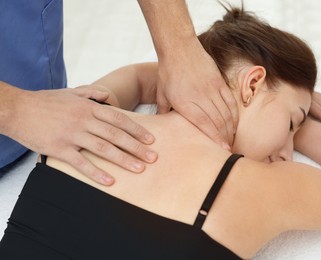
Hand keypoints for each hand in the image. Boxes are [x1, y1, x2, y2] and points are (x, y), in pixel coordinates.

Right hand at [8, 87, 156, 184]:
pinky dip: (96, 173)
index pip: (119, 119)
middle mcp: (84, 120)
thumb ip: (91, 92)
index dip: (137, 130)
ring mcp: (72, 135)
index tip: (150, 139)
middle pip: (116, 135)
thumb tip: (107, 95)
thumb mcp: (70, 92)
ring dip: (123, 160)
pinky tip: (110, 181)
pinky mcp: (59, 149)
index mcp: (88, 107)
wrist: (16, 109)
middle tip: (153, 157)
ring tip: (139, 168)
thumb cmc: (45, 101)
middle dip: (137, 147)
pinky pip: (81, 162)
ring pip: (103, 148)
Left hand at [156, 39, 237, 148]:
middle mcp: (201, 97)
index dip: (215, 138)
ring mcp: (212, 89)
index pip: (204, 124)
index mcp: (186, 102)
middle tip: (227, 150)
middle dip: (224, 138)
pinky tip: (234, 124)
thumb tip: (164, 127)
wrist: (179, 48)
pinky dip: (234, 114)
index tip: (222, 149)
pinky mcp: (219, 82)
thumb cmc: (168, 72)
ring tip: (232, 140)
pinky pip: (230, 101)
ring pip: (226, 113)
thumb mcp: (161, 94)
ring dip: (230, 128)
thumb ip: (165, 112)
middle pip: (218, 121)